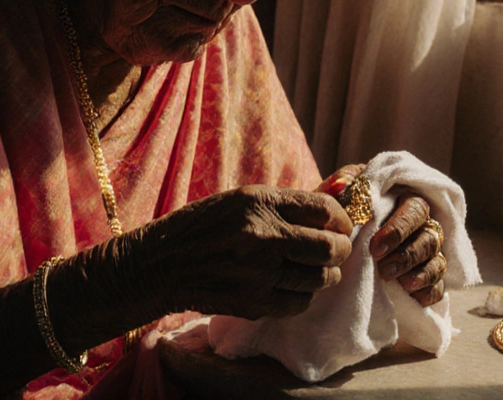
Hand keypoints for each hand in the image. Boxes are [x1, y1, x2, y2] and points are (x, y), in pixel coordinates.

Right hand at [135, 185, 353, 319]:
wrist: (162, 264)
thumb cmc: (204, 226)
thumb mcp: (241, 200)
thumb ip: (284, 205)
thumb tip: (330, 214)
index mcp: (260, 203)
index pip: (324, 210)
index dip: (341, 219)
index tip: (340, 225)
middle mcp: (263, 237)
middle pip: (330, 248)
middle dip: (341, 249)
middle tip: (337, 250)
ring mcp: (259, 273)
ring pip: (320, 279)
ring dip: (324, 274)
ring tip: (313, 269)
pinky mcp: (254, 302)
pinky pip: (299, 302)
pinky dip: (303, 295)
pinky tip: (291, 285)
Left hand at [317, 166, 447, 306]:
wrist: (333, 239)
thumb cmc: (340, 211)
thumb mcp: (336, 195)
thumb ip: (340, 187)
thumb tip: (342, 186)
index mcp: (405, 200)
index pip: (414, 210)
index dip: (398, 230)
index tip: (375, 249)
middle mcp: (422, 224)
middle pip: (430, 237)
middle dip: (408, 255)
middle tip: (385, 269)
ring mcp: (427, 252)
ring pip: (437, 260)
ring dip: (421, 273)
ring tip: (402, 284)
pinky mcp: (427, 277)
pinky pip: (439, 286)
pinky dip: (430, 292)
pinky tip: (416, 297)